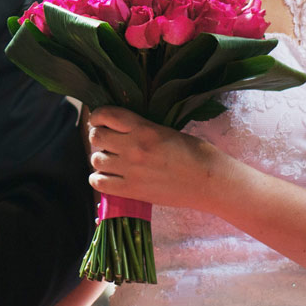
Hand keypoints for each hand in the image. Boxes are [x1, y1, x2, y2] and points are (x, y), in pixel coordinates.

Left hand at [86, 106, 227, 207]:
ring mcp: (131, 170)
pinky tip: (107, 177)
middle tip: (107, 141)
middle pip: (96, 137)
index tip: (100, 120)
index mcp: (144, 128)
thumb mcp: (167, 130)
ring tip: (110, 161)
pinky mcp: (132, 191)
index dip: (98, 116)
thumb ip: (141, 128)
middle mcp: (133, 147)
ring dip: (100, 158)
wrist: (210, 182)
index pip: (106, 115)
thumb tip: (118, 128)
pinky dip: (98, 179)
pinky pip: (99, 183)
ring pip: (95, 160)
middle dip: (99, 137)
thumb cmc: (195, 153)